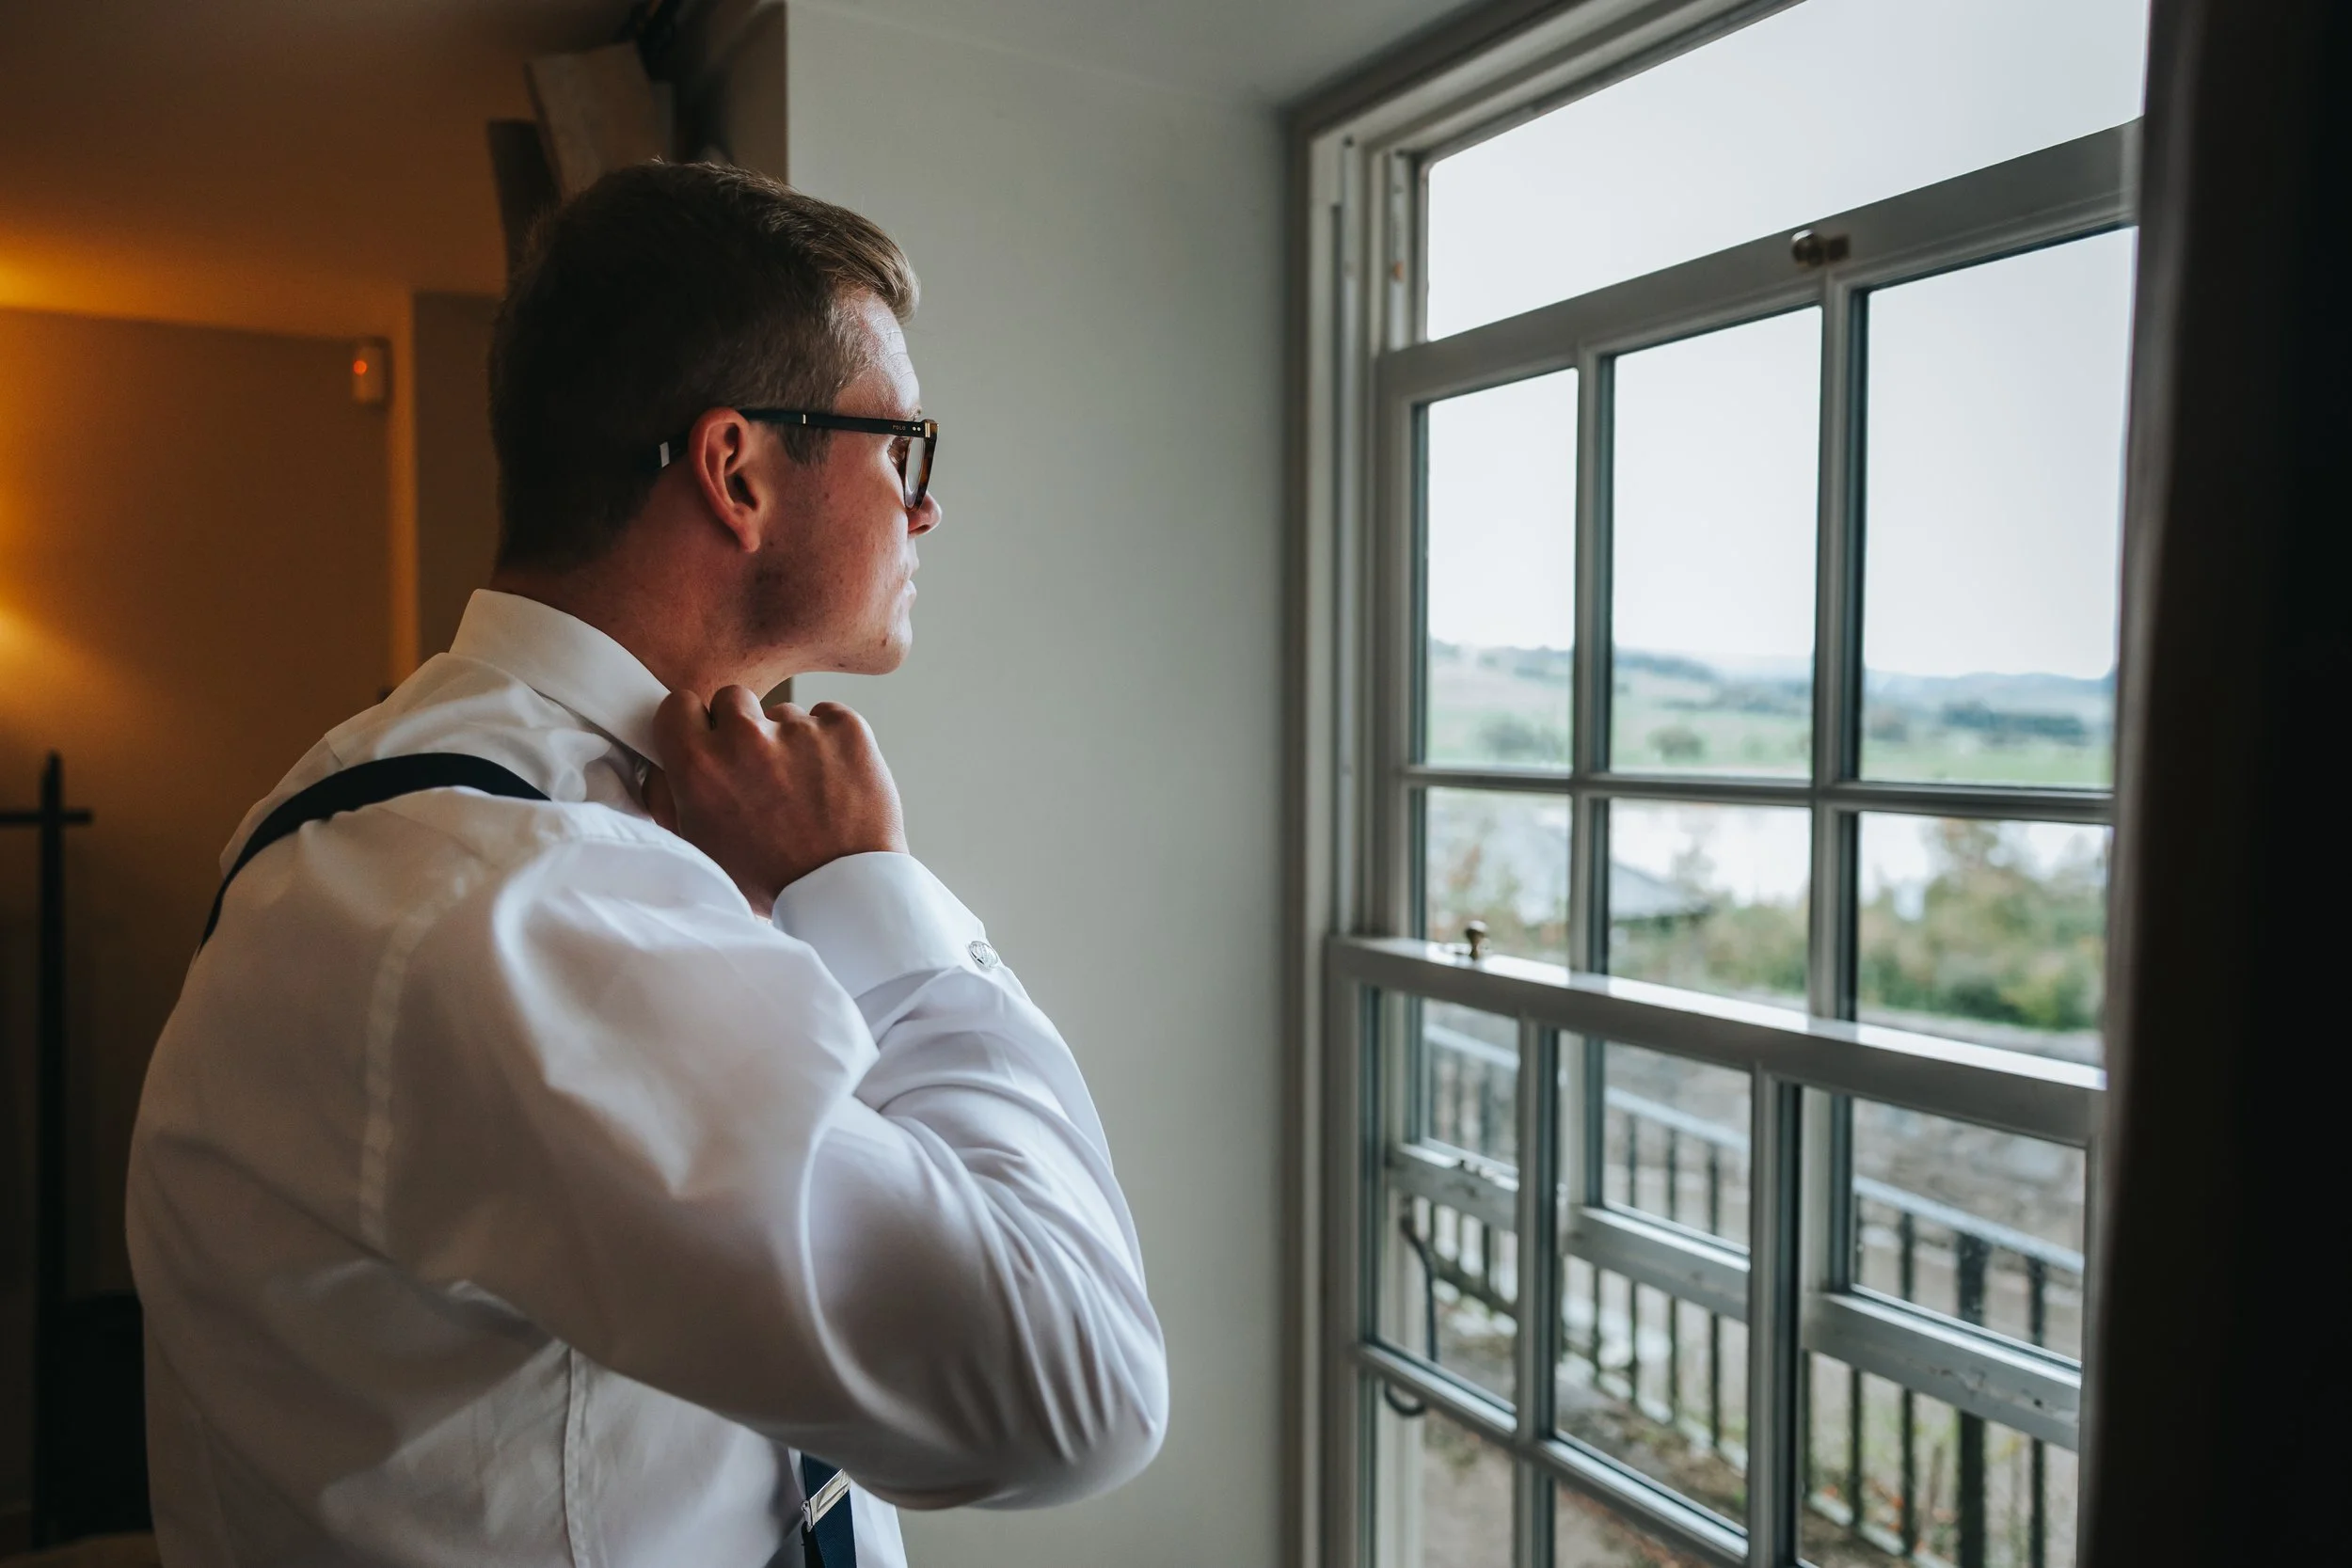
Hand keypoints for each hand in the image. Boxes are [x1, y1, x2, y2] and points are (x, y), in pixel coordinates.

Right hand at [646, 687, 907, 915]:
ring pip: (784, 714)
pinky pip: (829, 718)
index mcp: (700, 765)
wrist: (843, 893)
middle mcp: (747, 739)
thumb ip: (671, 798)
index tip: (707, 740)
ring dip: (789, 741)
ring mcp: (801, 730)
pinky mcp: (847, 729)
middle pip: (732, 698)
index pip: (678, 705)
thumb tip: (661, 765)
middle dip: (741, 726)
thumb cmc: (769, 879)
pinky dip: (830, 743)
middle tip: (758, 768)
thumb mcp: (700, 847)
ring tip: (803, 789)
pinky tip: (833, 781)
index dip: (694, 724)